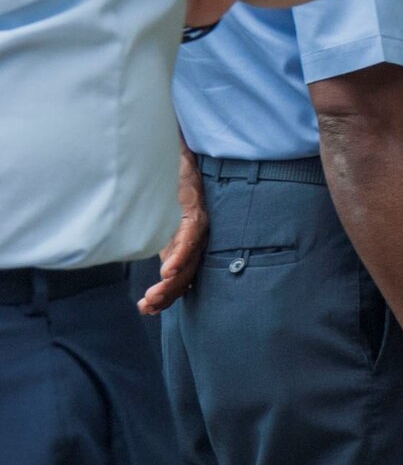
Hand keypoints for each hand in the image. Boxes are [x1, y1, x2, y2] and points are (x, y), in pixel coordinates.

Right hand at [139, 146, 207, 315]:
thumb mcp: (157, 222)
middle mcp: (196, 235)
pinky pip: (190, 235)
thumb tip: (143, 267)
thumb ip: (156, 241)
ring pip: (190, 258)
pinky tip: (168, 270)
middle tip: (148, 306)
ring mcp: (197, 222)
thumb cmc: (163, 191)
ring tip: (153, 297)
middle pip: (187, 271)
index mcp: (186, 242)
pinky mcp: (194, 208)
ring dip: (172, 281)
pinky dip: (180, 253)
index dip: (169, 294)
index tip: (149, 308)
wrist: (169, 156)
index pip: (183, 273)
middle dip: (168, 293)